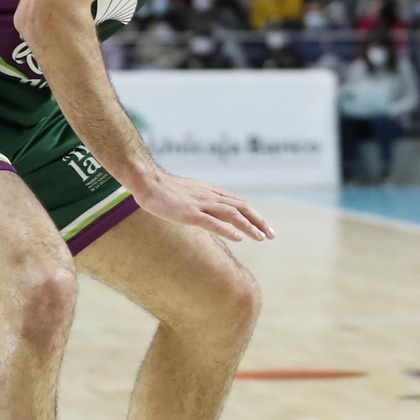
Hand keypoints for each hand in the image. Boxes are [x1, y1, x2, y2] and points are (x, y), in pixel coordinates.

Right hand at [132, 170, 274, 241]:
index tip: (266, 227)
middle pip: (241, 208)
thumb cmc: (165, 190)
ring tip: (262, 238)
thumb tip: (212, 212)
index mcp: (211, 193)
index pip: (239, 203)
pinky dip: (227, 230)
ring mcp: (201, 204)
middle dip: (259, 221)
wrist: (147, 181)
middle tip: (272, 235)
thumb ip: (203, 201)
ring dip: (249, 226)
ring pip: (232, 214)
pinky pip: (212, 222)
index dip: (254, 215)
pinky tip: (239, 238)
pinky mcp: (190, 213)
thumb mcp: (190, 193)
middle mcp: (210, 197)